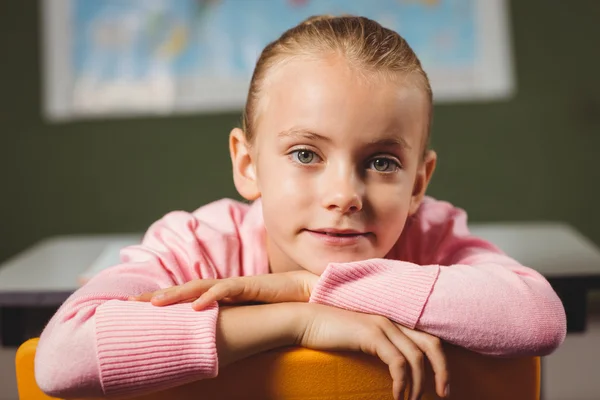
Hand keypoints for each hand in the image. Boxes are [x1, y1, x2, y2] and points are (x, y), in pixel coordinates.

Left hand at [129, 270, 318, 310]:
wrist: (303, 292)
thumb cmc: (273, 306)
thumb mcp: (243, 319)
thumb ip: (225, 326)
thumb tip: (208, 346)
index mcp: (217, 297)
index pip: (183, 298)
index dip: (161, 303)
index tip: (136, 311)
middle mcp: (221, 288)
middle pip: (183, 290)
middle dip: (156, 296)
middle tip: (129, 304)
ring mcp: (234, 285)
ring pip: (199, 286)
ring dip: (176, 294)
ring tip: (155, 303)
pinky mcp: (250, 285)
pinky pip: (227, 289)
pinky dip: (210, 296)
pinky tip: (196, 305)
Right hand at [297, 303, 448, 399]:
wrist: (305, 321)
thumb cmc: (329, 334)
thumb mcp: (360, 341)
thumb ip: (379, 347)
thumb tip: (393, 369)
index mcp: (392, 321)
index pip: (428, 339)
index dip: (441, 362)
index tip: (442, 385)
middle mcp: (392, 320)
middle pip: (432, 344)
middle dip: (443, 371)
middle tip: (444, 393)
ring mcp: (382, 325)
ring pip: (417, 358)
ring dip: (418, 385)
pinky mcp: (371, 334)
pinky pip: (398, 362)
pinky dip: (402, 382)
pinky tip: (397, 395)